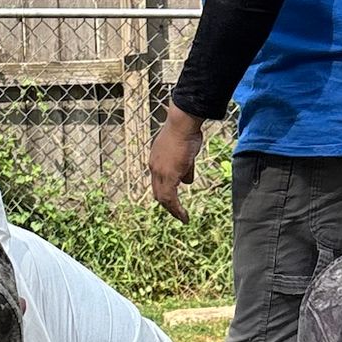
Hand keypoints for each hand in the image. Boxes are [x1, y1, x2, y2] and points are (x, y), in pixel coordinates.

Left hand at [149, 106, 205, 222]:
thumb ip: (185, 168)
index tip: (174, 202)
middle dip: (168, 205)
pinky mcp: (168, 176)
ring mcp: (160, 172)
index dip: (166, 193)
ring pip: (163, 198)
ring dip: (173, 210)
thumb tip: (187, 181)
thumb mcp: (185, 152)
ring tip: (182, 218)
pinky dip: (177, 210)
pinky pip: (170, 199)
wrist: (183, 123)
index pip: (158, 182)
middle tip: (177, 214)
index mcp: (156, 160)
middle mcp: (154, 167)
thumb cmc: (186, 131)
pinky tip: (184, 217)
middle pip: (158, 193)